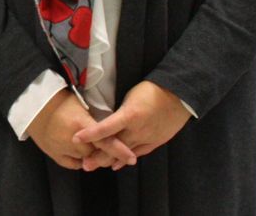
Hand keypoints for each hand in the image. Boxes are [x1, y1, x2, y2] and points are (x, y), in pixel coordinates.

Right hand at [29, 90, 135, 170]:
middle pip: (97, 152)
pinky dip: (79, 161)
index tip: (132, 158)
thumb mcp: (79, 104)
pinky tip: (79, 153)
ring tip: (89, 144)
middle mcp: (73, 140)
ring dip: (90, 154)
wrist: (32, 104)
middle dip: (104, 151)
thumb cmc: (58, 99)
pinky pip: (72, 164)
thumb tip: (109, 128)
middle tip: (108, 147)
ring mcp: (62, 148)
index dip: (120, 151)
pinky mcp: (53, 154)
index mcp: (81, 124)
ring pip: (86, 159)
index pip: (106, 141)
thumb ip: (93, 120)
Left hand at [72, 80, 190, 158]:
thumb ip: (119, 110)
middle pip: (114, 147)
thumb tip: (102, 116)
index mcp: (130, 116)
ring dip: (110, 160)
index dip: (90, 134)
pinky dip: (126, 159)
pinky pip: (139, 153)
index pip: (105, 128)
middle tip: (84, 164)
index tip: (76, 138)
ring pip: (125, 153)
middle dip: (98, 157)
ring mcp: (147, 138)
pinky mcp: (156, 141)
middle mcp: (137, 130)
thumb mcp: (130, 95)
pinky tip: (117, 164)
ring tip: (95, 166)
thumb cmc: (152, 89)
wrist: (179, 95)